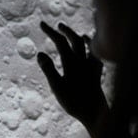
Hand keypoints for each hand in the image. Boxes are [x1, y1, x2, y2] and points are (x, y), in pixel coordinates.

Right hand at [37, 22, 108, 137]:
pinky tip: (91, 51)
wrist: (96, 113)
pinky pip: (97, 57)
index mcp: (72, 63)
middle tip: (56, 26)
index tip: (41, 24)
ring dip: (80, 38)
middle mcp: (83, 62)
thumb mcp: (57, 87)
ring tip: (76, 35)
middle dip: (65, 31)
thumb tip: (39, 53)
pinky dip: (93, 50)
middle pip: (75, 40)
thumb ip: (49, 70)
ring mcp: (91, 67)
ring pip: (88, 47)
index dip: (51, 32)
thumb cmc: (74, 102)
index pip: (61, 42)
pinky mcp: (97, 74)